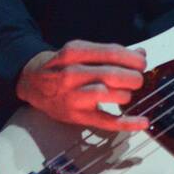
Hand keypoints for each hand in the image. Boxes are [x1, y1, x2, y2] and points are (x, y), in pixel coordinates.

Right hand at [16, 39, 150, 131]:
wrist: (32, 82)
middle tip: (137, 78)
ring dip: (128, 94)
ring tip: (127, 92)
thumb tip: (140, 54)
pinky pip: (107, 121)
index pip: (112, 53)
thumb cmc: (61, 65)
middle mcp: (72, 74)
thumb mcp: (80, 51)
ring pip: (112, 96)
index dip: (132, 59)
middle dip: (134, 77)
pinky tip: (142, 121)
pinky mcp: (78, 116)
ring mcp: (74, 97)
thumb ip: (110, 53)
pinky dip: (127, 123)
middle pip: (114, 75)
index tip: (142, 63)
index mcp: (74, 52)